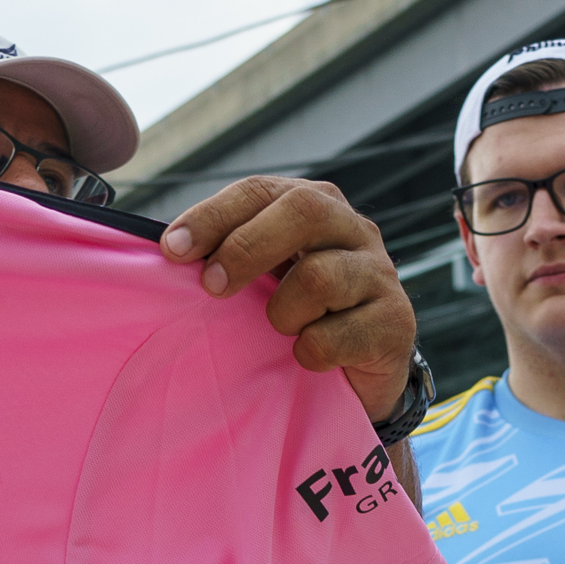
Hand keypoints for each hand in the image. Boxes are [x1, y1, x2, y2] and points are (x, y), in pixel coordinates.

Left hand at [159, 176, 414, 417]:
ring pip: (320, 277)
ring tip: (280, 330)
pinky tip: (306, 357)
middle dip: (247, 248)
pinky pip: (337, 335)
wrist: (360, 372)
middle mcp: (353, 229)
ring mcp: (380, 274)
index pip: (261, 191)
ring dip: (282, 313)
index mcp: (315, 206)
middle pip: (303, 211)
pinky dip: (310, 352)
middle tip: (212, 287)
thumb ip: (229, 255)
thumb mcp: (264, 277)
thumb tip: (167, 251)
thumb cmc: (300, 316)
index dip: (214, 216)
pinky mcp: (397, 323)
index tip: (173, 250)